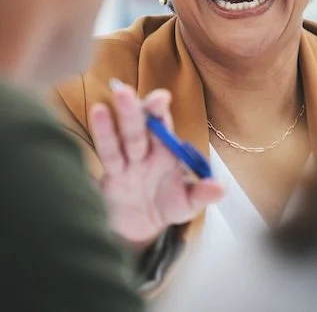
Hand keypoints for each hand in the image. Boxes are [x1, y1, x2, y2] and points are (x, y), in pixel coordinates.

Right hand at [89, 80, 223, 248]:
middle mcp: (145, 149)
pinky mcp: (111, 176)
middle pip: (139, 126)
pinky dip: (102, 137)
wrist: (141, 225)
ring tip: (100, 108)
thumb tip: (221, 189)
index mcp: (166, 150)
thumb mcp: (187, 203)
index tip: (161, 97)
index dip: (159, 109)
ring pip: (120, 139)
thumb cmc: (168, 205)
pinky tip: (96, 115)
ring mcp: (126, 161)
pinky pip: (107, 156)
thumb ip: (201, 194)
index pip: (162, 124)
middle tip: (124, 92)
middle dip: (133, 111)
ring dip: (111, 125)